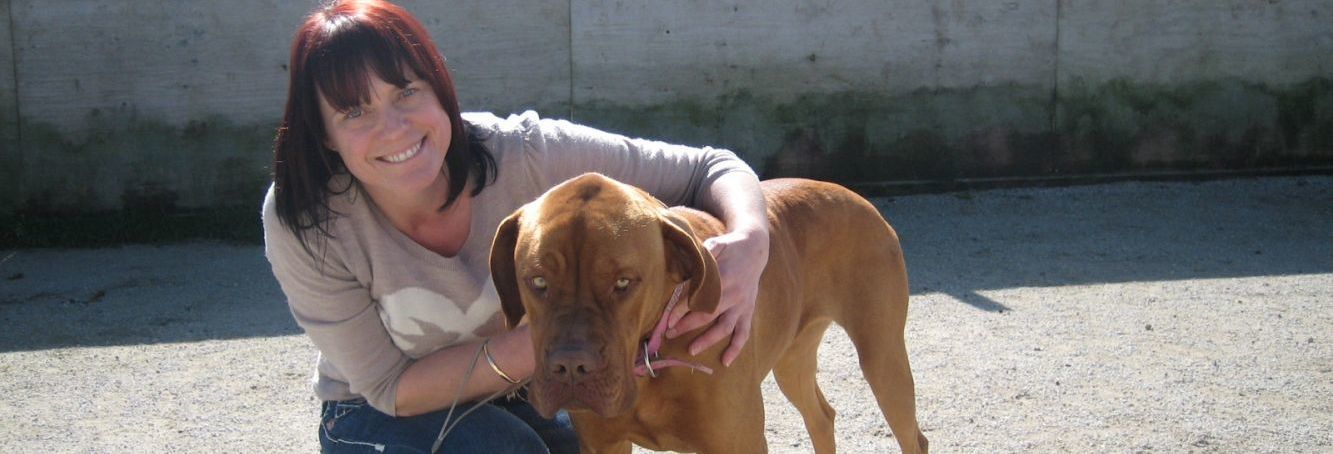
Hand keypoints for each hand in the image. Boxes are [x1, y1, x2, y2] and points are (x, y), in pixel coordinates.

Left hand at [664, 227, 768, 366]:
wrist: (755, 250)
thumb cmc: (730, 247)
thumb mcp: (717, 244)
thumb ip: (705, 254)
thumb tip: (689, 263)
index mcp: (724, 277)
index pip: (700, 297)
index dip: (683, 309)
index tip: (668, 319)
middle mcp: (734, 293)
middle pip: (709, 314)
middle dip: (688, 325)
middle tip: (670, 334)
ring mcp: (742, 305)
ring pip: (725, 327)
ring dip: (708, 340)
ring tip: (691, 350)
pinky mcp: (748, 311)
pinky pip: (744, 333)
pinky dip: (736, 348)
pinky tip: (725, 361)